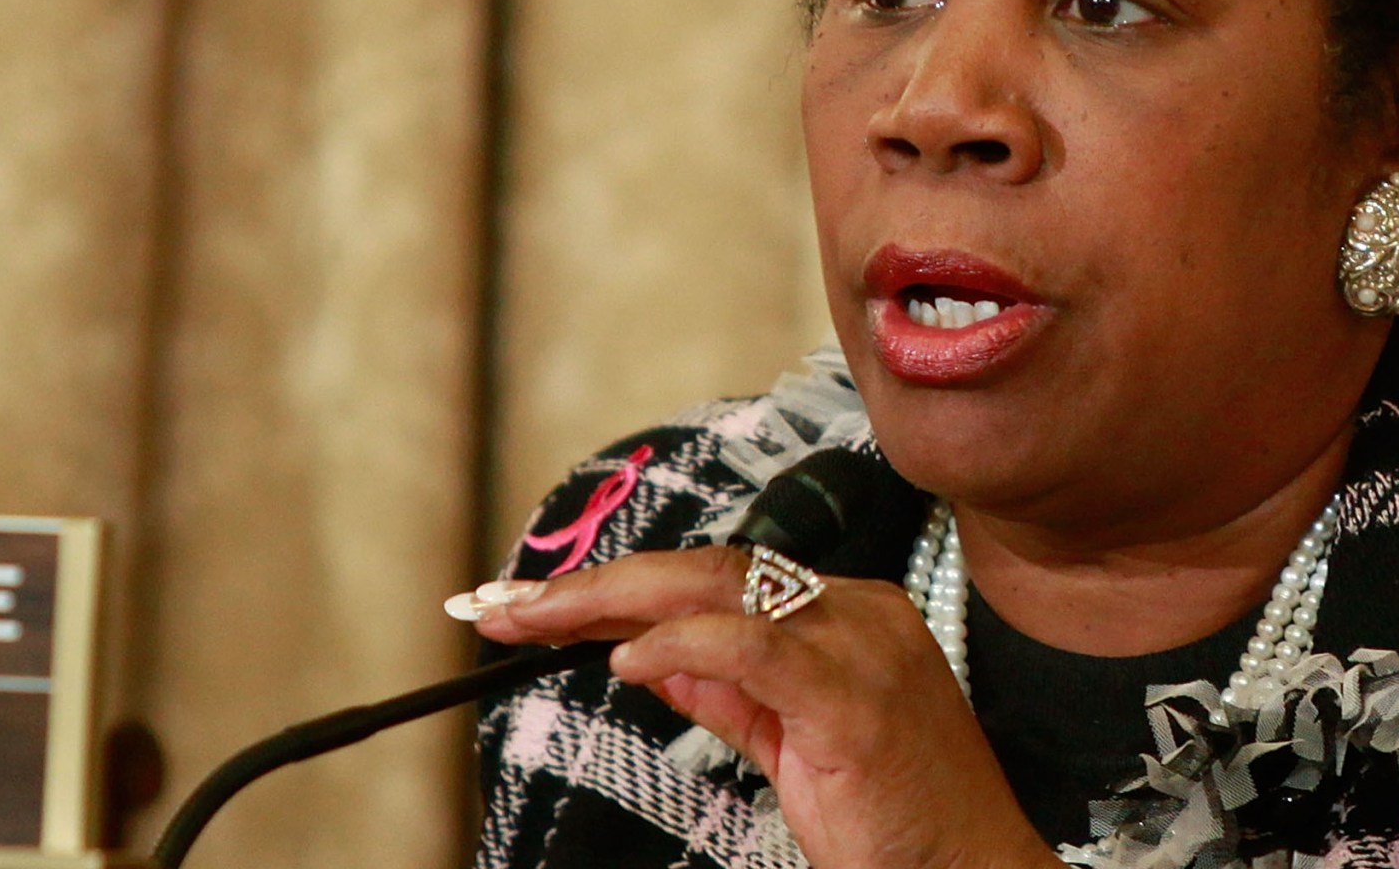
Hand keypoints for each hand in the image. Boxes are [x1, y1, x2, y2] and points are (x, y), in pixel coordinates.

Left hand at [473, 547, 1059, 868]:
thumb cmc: (899, 826)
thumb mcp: (794, 748)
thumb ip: (728, 695)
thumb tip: (647, 655)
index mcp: (843, 615)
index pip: (710, 582)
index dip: (614, 589)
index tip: (531, 607)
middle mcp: (854, 611)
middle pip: (701, 572)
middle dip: (588, 585)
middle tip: (499, 604)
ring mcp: (861, 644)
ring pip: (717, 590)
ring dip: (606, 602)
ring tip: (528, 621)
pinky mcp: (856, 696)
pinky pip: (754, 647)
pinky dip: (682, 646)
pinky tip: (624, 659)